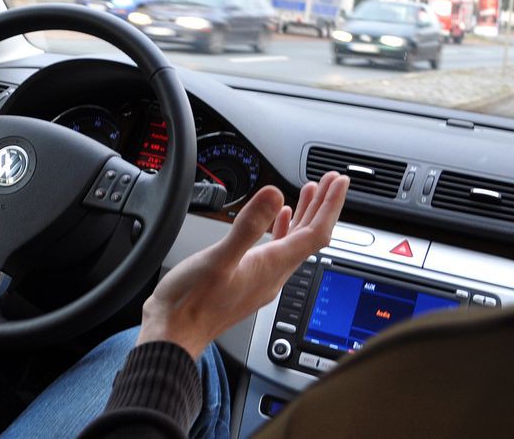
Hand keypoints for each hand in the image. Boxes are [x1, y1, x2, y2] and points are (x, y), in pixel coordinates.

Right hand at [136, 172, 349, 359]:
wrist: (174, 333)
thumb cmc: (191, 302)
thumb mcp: (218, 258)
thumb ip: (248, 226)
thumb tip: (275, 195)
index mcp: (272, 267)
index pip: (315, 233)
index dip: (330, 205)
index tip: (339, 182)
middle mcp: (274, 274)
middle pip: (310, 236)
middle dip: (323, 206)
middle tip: (332, 180)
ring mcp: (262, 278)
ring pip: (295, 242)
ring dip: (306, 215)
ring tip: (312, 192)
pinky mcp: (249, 280)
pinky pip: (278, 250)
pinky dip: (283, 229)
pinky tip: (279, 219)